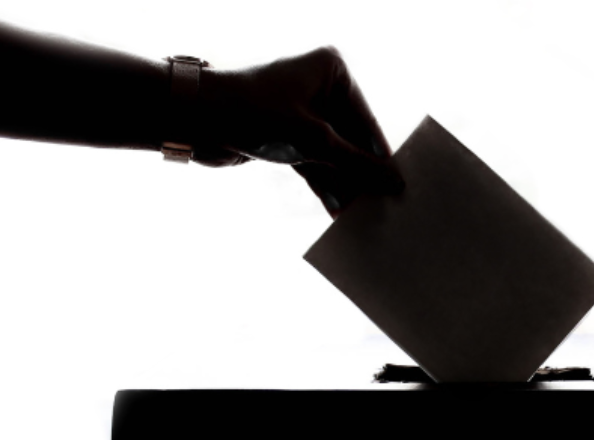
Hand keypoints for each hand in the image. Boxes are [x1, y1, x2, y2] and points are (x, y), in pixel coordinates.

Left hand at [196, 47, 403, 217]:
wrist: (194, 119)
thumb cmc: (254, 113)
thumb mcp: (314, 142)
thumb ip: (357, 164)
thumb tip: (394, 183)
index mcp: (332, 70)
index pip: (367, 120)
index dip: (381, 157)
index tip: (399, 187)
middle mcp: (319, 87)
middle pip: (352, 139)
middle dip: (362, 175)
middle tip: (383, 206)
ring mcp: (302, 112)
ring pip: (334, 154)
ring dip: (344, 184)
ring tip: (363, 215)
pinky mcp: (286, 135)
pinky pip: (315, 163)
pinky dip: (324, 184)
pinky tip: (338, 210)